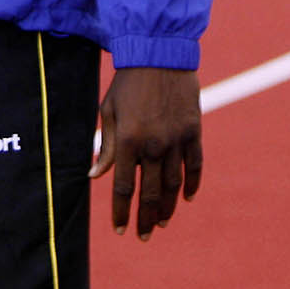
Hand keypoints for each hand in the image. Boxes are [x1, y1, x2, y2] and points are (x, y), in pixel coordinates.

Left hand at [91, 67, 202, 240]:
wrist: (159, 53)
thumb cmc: (127, 82)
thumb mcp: (109, 111)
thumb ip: (106, 145)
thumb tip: (94, 174)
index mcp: (128, 140)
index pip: (122, 186)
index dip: (121, 211)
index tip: (120, 230)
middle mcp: (153, 144)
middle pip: (150, 192)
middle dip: (146, 218)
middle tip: (145, 236)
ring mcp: (176, 139)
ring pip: (174, 184)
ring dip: (168, 208)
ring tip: (163, 222)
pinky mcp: (193, 131)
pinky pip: (195, 165)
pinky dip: (192, 184)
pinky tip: (187, 198)